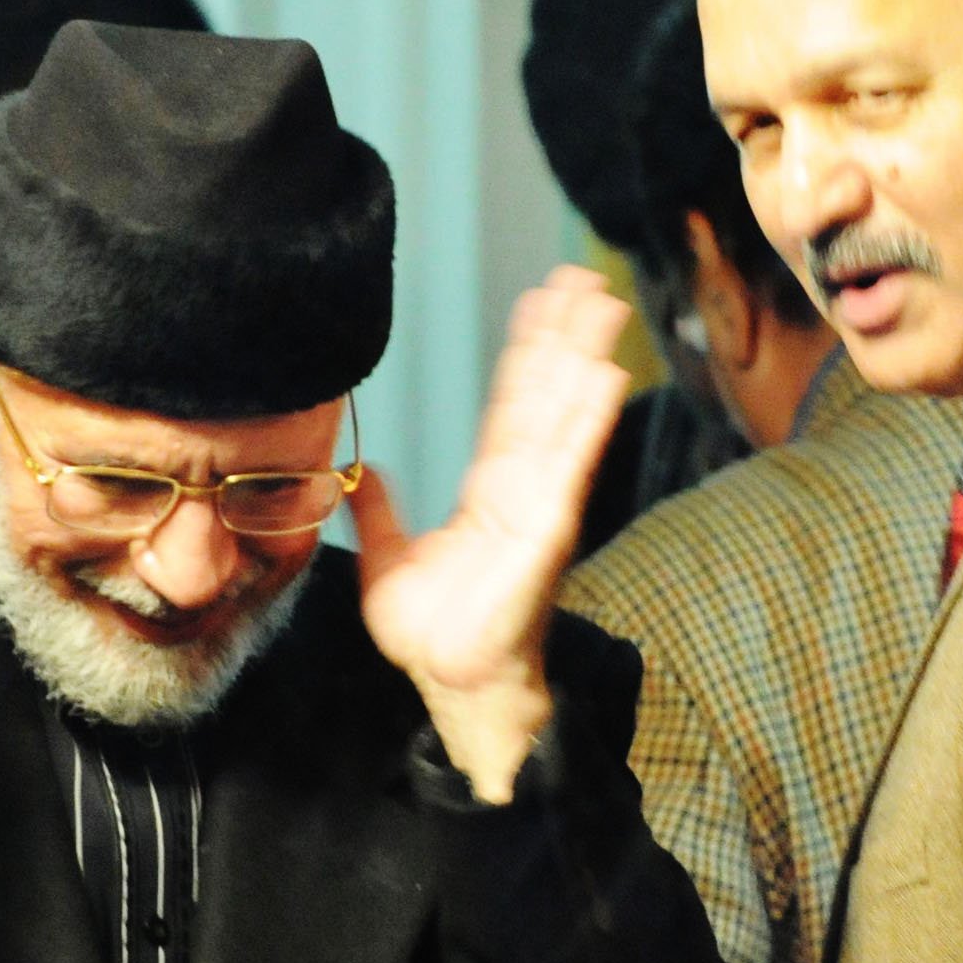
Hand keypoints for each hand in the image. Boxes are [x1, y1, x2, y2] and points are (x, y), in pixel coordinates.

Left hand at [351, 266, 629, 801]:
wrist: (454, 684)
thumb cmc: (433, 635)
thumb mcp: (387, 560)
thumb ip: (377, 512)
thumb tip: (358, 470)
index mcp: (491, 492)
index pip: (513, 406)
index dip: (527, 354)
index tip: (540, 304)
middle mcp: (523, 489)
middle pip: (547, 395)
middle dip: (565, 335)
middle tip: (583, 278)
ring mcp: (540, 505)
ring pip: (564, 416)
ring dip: (584, 358)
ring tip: (602, 304)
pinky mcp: (546, 529)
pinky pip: (568, 465)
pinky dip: (587, 421)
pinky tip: (604, 376)